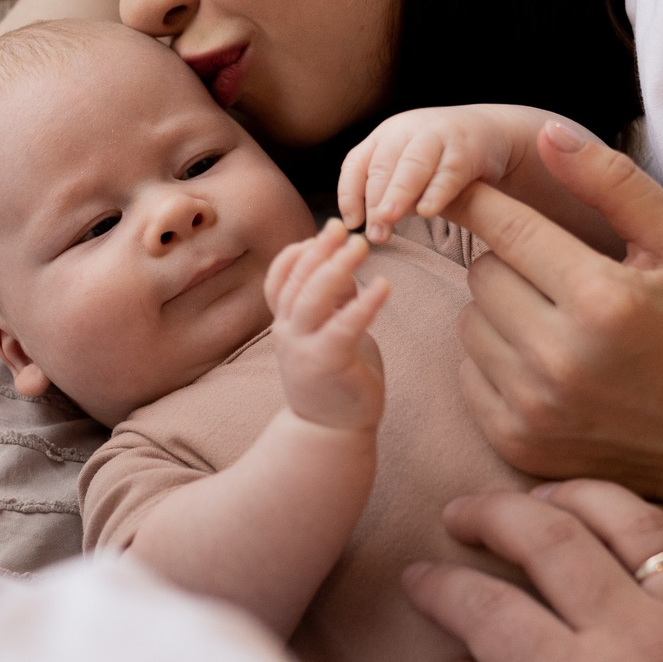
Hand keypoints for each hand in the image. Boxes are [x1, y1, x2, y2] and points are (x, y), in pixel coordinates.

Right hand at [266, 220, 391, 432]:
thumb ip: (333, 301)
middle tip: (344, 229)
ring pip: (313, 298)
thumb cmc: (335, 379)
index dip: (297, 253)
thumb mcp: (329, 332)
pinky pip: (344, 326)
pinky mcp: (328, 363)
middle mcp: (287, 333)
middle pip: (297, 281)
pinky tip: (383, 285)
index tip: (323, 232)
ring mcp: (304, 349)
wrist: (330, 432)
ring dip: (337, 267)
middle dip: (319, 250)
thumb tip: (344, 261)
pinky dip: (363, 303)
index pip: (279, 279)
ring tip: (360, 246)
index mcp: (285, 324)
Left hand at [337, 105, 526, 243]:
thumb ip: (388, 192)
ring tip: (389, 219)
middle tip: (374, 234)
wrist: (490, 132)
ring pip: (412, 165)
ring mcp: (437, 136)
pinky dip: (436, 192)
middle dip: (374, 202)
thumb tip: (367, 227)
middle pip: (382, 166)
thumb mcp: (406, 170)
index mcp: (385, 136)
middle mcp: (406, 130)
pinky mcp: (467, 148)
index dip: (349, 194)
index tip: (351, 223)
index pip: (357, 164)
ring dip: (398, 194)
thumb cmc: (440, 160)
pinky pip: (448, 172)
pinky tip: (426, 212)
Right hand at [404, 482, 662, 661]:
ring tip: (551, 499)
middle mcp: (640, 642)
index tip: (420, 577)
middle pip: (552, 539)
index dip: (442, 586)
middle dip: (495, 516)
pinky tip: (661, 525)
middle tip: (465, 514)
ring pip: (640, 524)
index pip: (487, 610)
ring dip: (584, 498)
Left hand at [450, 127, 662, 505]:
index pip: (506, 229)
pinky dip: (494, 363)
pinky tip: (543, 366)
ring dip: (499, 314)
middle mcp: (560, 356)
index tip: (463, 190)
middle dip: (511, 266)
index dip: (478, 203)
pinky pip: (467, 374)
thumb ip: (613, 182)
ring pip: (469, 323)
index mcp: (601, 298)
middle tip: (555, 278)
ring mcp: (535, 407)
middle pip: (481, 275)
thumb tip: (545, 136)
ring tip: (553, 323)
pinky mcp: (517, 442)